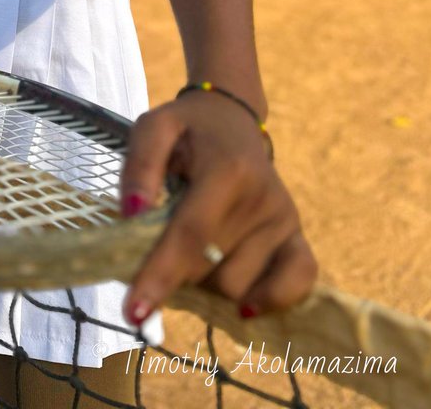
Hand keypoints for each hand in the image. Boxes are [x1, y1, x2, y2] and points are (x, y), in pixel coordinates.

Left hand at [119, 91, 316, 325]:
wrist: (231, 118)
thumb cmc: (187, 128)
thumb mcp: (154, 127)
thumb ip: (140, 166)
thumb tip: (132, 214)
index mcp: (227, 171)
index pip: (190, 235)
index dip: (160, 275)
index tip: (132, 313)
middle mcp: (262, 199)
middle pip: (211, 270)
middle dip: (177, 272)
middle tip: (162, 245)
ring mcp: (284, 220)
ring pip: (239, 287)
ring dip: (208, 284)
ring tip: (195, 248)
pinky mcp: (298, 235)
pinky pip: (296, 283)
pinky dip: (270, 300)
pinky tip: (244, 305)